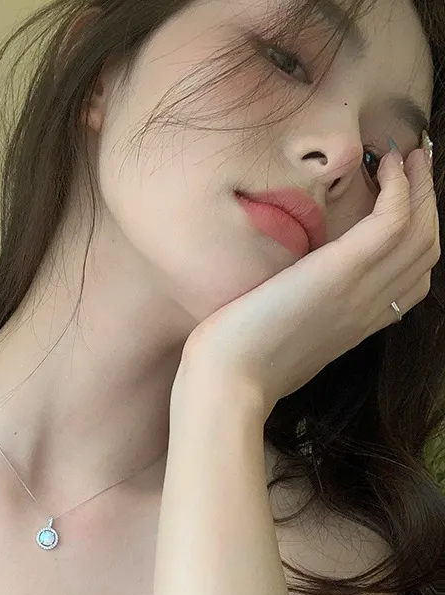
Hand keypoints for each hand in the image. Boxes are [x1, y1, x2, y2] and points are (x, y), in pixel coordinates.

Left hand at [176, 144, 439, 416]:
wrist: (228, 380)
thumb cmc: (239, 365)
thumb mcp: (284, 341)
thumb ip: (304, 319)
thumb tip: (295, 300)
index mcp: (359, 326)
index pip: (412, 281)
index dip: (416, 238)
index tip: (404, 205)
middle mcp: (371, 310)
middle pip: (425, 251)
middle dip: (428, 203)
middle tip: (415, 166)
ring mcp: (362, 291)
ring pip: (421, 233)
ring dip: (421, 187)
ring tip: (407, 156)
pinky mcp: (342, 273)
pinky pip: (393, 221)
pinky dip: (400, 189)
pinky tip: (387, 167)